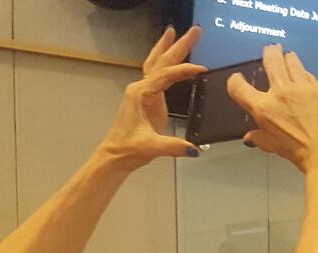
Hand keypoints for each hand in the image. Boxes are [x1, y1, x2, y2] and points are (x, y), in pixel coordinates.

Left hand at [98, 26, 205, 166]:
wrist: (116, 155)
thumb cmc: (128, 148)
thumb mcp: (151, 147)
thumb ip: (174, 146)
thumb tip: (194, 148)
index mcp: (141, 94)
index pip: (165, 76)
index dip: (184, 71)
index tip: (201, 69)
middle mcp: (141, 88)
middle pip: (161, 61)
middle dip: (178, 46)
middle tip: (195, 32)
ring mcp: (143, 91)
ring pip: (156, 63)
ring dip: (167, 48)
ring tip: (175, 32)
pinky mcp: (147, 98)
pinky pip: (157, 74)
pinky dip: (165, 62)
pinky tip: (171, 57)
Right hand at [228, 45, 317, 171]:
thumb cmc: (302, 153)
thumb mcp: (273, 146)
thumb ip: (259, 137)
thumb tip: (250, 137)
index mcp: (264, 108)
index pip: (239, 86)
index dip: (235, 81)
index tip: (238, 79)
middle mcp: (281, 93)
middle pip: (271, 60)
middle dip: (269, 52)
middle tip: (271, 49)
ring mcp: (302, 88)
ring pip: (292, 61)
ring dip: (288, 58)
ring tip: (288, 56)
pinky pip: (310, 76)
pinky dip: (305, 75)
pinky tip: (306, 77)